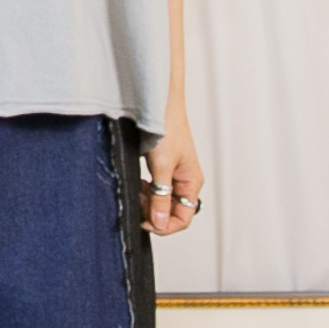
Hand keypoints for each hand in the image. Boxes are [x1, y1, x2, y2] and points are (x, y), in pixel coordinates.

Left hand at [141, 101, 203, 235]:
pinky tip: (137, 181)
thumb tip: (159, 223)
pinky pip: (155, 188)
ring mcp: (173, 173)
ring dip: (148, 200)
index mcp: (192, 182)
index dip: (164, 225)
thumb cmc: (167, 127)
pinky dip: (145, 189)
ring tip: (137, 189)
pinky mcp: (162, 166)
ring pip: (161, 200)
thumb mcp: (162, 167)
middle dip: (153, 211)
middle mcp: (185, 180)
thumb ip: (160, 197)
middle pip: (171, 211)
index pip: (183, 218)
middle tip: (138, 202)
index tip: (145, 222)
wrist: (158, 102)